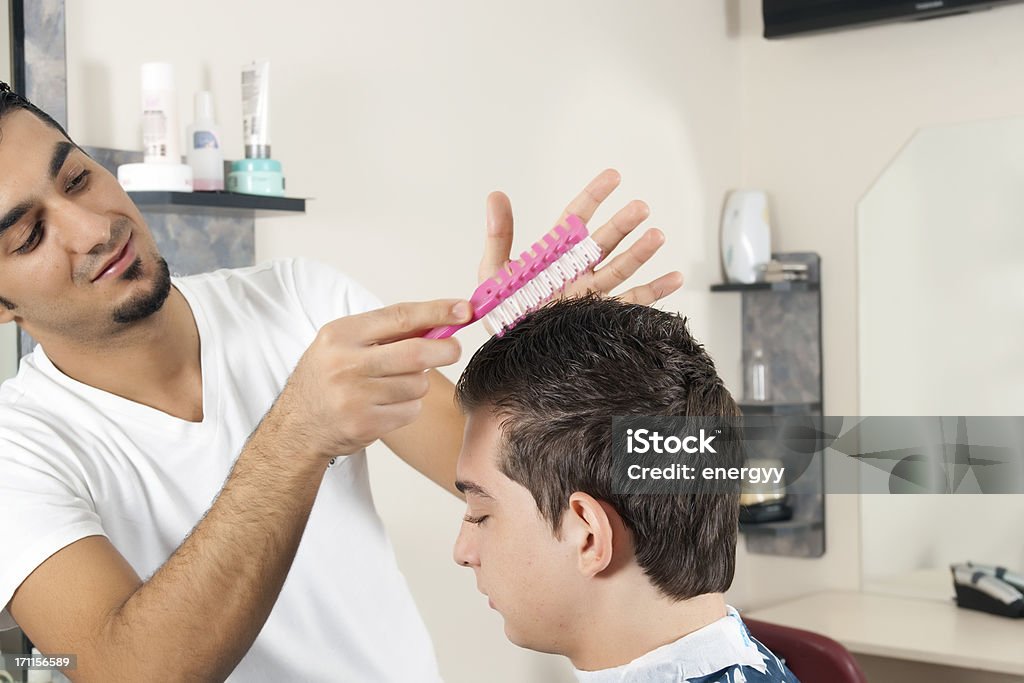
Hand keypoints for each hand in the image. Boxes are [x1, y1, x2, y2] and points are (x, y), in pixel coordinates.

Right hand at [271, 300, 470, 458]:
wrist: (297, 426)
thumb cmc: (327, 378)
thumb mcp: (344, 343)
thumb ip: (388, 332)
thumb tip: (440, 321)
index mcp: (341, 334)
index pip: (399, 317)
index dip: (437, 312)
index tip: (463, 309)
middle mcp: (345, 364)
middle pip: (416, 353)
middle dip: (444, 350)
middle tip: (453, 349)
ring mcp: (354, 397)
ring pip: (417, 384)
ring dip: (417, 383)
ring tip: (395, 384)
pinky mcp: (365, 424)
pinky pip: (411, 410)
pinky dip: (408, 406)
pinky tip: (388, 405)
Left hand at [479, 169, 682, 303]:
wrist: (509, 350)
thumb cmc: (502, 310)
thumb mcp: (494, 270)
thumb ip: (499, 234)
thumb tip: (496, 195)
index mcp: (555, 254)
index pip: (577, 217)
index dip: (594, 196)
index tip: (613, 176)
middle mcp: (578, 270)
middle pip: (604, 241)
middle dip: (622, 224)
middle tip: (639, 207)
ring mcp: (591, 293)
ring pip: (620, 268)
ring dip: (640, 252)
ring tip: (657, 235)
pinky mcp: (600, 316)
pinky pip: (631, 303)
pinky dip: (655, 292)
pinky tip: (675, 278)